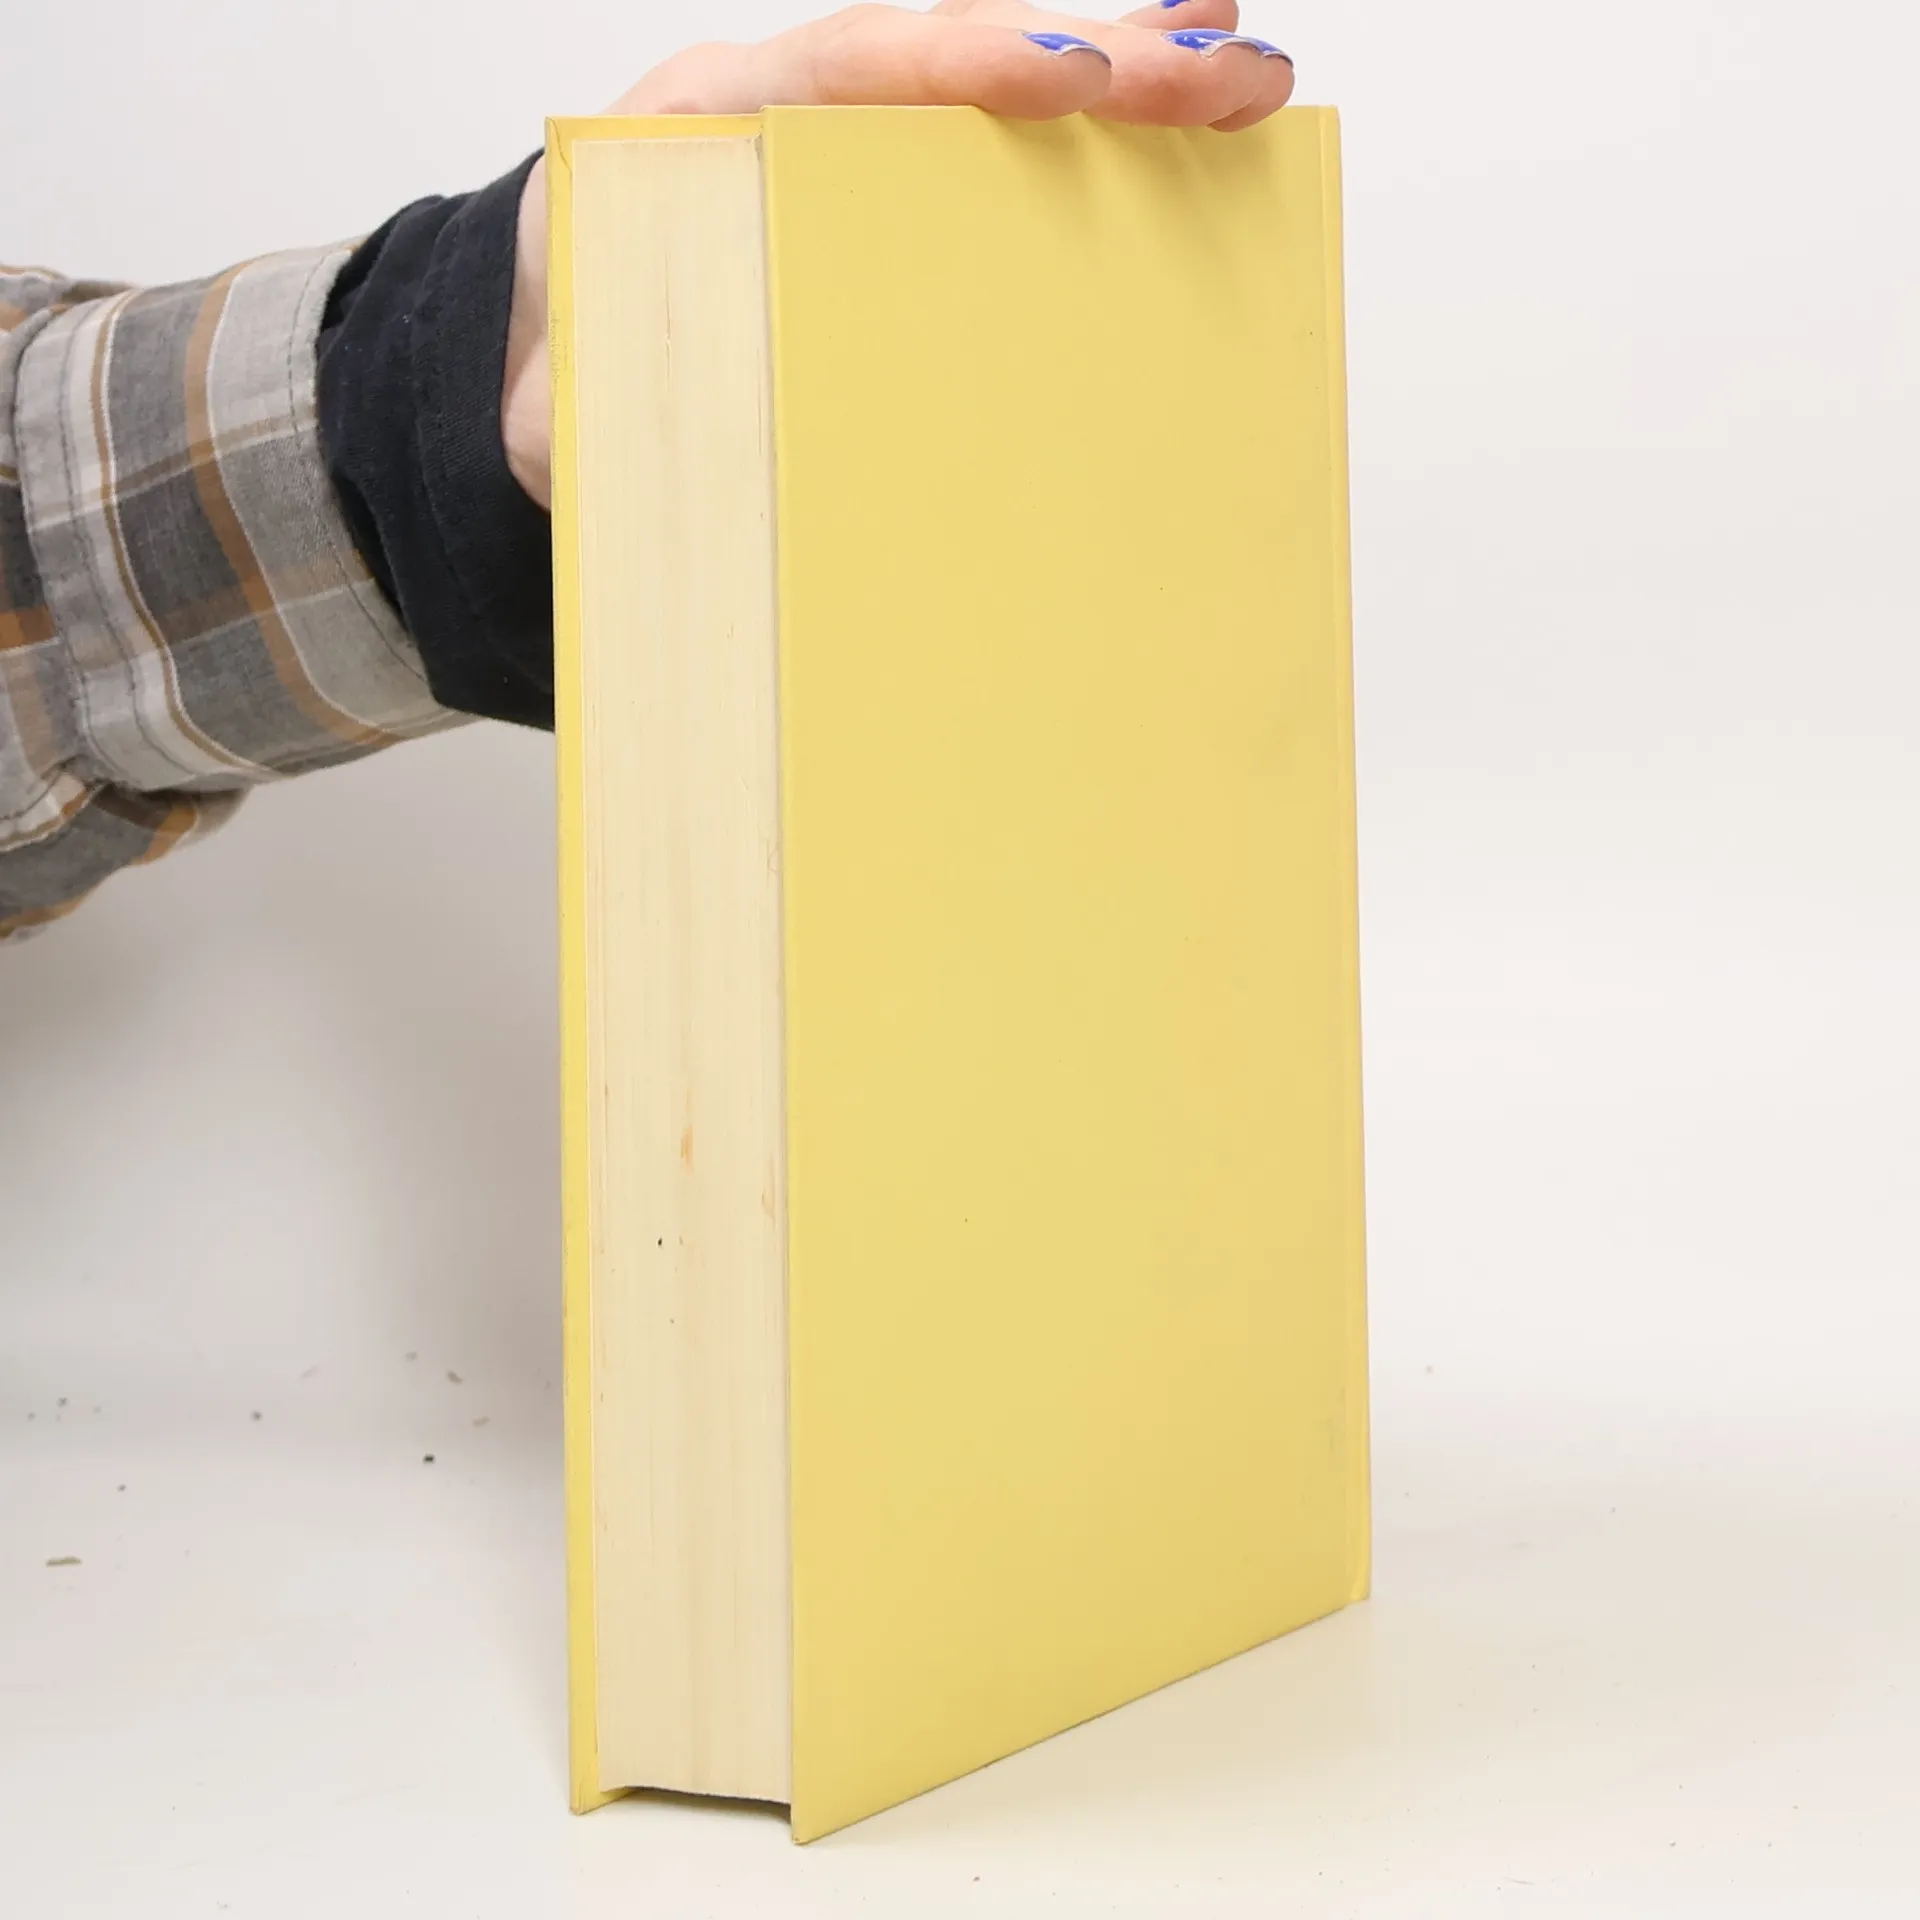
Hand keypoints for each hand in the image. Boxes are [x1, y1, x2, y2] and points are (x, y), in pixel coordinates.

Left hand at [500, 0, 1293, 505]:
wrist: (524, 372)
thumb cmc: (566, 331)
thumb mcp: (590, 324)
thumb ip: (652, 330)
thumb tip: (736, 403)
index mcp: (737, 121)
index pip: (874, 66)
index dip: (977, 65)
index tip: (1077, 84)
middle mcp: (816, 136)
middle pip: (977, 73)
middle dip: (1113, 62)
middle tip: (1232, 71)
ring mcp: (862, 193)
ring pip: (1004, 128)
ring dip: (1128, 105)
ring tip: (1242, 89)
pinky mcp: (886, 264)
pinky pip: (990, 214)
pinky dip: (1086, 198)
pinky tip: (1169, 194)